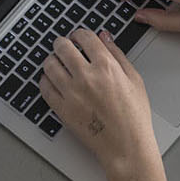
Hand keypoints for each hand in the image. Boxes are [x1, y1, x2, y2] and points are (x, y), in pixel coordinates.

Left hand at [38, 29, 159, 176]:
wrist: (126, 146)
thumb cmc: (134, 117)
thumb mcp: (134, 79)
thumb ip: (118, 55)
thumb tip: (105, 37)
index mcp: (106, 66)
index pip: (84, 37)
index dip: (79, 34)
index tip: (77, 37)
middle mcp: (87, 77)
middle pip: (62, 47)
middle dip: (62, 43)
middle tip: (63, 46)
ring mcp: (72, 93)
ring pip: (49, 65)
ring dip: (52, 60)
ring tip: (57, 63)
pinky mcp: (62, 109)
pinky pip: (45, 87)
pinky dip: (46, 80)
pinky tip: (52, 81)